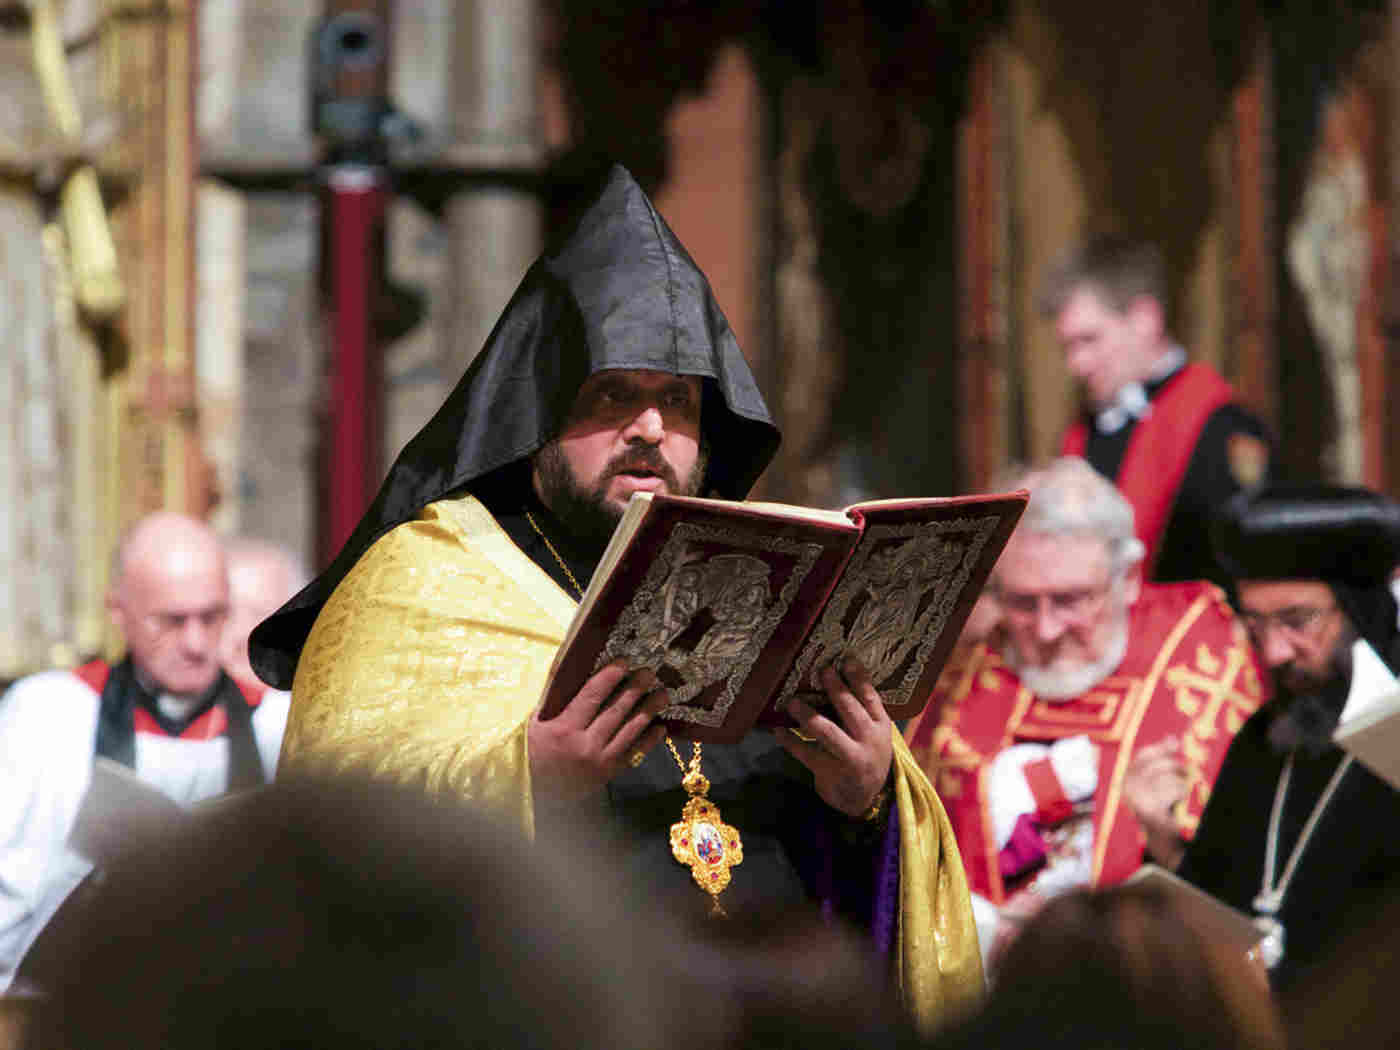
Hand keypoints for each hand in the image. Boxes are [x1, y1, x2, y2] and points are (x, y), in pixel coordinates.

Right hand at [529, 661, 668, 804]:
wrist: (535, 794)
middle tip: (650, 673)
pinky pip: (634, 754)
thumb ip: (555, 699)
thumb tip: (571, 668)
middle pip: (616, 711)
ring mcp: (599, 762)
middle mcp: (584, 745)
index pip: (591, 696)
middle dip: (635, 689)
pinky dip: (649, 741)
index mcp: (563, 729)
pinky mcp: (608, 774)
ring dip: (648, 711)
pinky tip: (660, 727)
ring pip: (629, 732)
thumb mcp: (536, 723)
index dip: (609, 676)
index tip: (623, 661)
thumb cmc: (533, 753)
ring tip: (662, 695)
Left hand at [779, 657, 893, 817]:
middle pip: (852, 712)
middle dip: (836, 690)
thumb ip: (858, 712)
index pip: (871, 698)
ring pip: (829, 734)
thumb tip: (829, 680)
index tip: (846, 660)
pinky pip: (807, 754)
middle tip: (822, 671)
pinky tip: (777, 730)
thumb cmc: (864, 755)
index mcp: (880, 726)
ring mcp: (851, 759)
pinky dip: (790, 742)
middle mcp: (869, 741)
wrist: (864, 800)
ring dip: (809, 716)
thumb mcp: (871, 735)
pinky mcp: (832, 773)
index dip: (859, 679)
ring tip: (792, 702)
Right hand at [1124, 735, 1188, 867]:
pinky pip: (1173, 792)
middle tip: (1186, 772)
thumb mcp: (1155, 782)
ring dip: (1180, 785)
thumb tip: (1171, 738)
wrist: (1159, 838)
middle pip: (1158, 765)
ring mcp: (1137, 800)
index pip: (1142, 756)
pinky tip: (1178, 803)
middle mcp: (1127, 788)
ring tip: (1179, 794)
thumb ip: (1160, 761)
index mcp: (1126, 778)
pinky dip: (1180, 795)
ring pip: (1169, 779)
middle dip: (1176, 767)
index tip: (1175, 743)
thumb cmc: (1158, 806)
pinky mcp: (1150, 811)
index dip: (1160, 748)